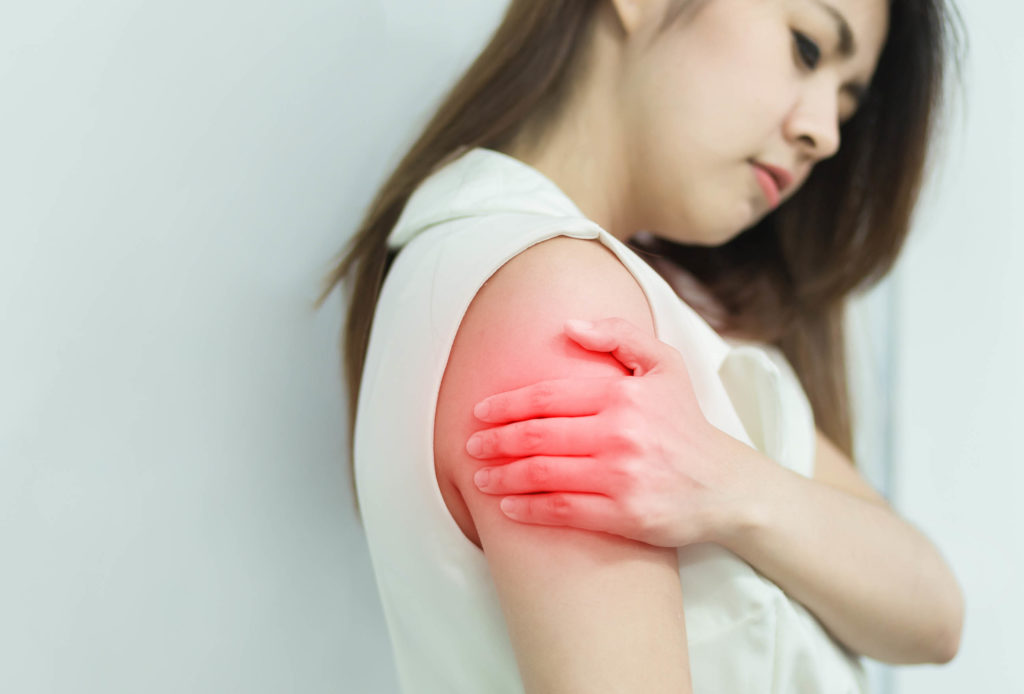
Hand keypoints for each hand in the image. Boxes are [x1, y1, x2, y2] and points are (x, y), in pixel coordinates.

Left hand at [465, 317, 763, 547]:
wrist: (725, 486)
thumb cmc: (686, 424)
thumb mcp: (665, 366)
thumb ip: (619, 335)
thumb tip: (568, 326)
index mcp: (622, 395)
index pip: (547, 396)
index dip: (506, 404)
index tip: (480, 413)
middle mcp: (619, 434)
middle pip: (537, 435)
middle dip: (495, 440)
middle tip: (471, 446)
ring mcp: (620, 477)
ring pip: (542, 474)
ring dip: (503, 476)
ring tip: (480, 478)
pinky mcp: (624, 515)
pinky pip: (562, 511)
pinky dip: (528, 509)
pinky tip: (508, 507)